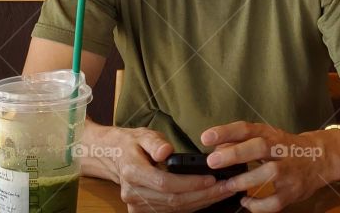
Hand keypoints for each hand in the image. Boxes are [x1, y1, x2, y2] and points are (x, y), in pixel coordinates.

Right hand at [79, 123, 235, 212]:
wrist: (114, 158)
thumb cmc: (133, 143)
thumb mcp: (143, 134)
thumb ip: (155, 142)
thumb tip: (167, 151)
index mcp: (132, 172)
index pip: (165, 183)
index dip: (190, 183)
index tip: (210, 178)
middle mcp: (133, 193)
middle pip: (172, 200)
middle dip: (202, 195)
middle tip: (225, 187)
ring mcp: (137, 206)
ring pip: (173, 209)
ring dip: (200, 202)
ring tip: (221, 192)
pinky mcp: (142, 211)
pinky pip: (170, 211)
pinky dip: (190, 205)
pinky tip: (206, 197)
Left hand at [201, 121, 339, 210]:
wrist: (319, 158)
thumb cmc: (285, 147)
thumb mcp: (266, 137)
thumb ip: (241, 142)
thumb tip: (216, 148)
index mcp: (271, 134)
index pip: (247, 128)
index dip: (226, 132)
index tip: (206, 137)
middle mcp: (280, 150)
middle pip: (258, 147)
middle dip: (235, 153)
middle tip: (212, 161)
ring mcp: (287, 172)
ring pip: (266, 176)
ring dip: (243, 181)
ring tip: (226, 185)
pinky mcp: (291, 193)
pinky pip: (272, 202)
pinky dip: (256, 204)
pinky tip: (245, 202)